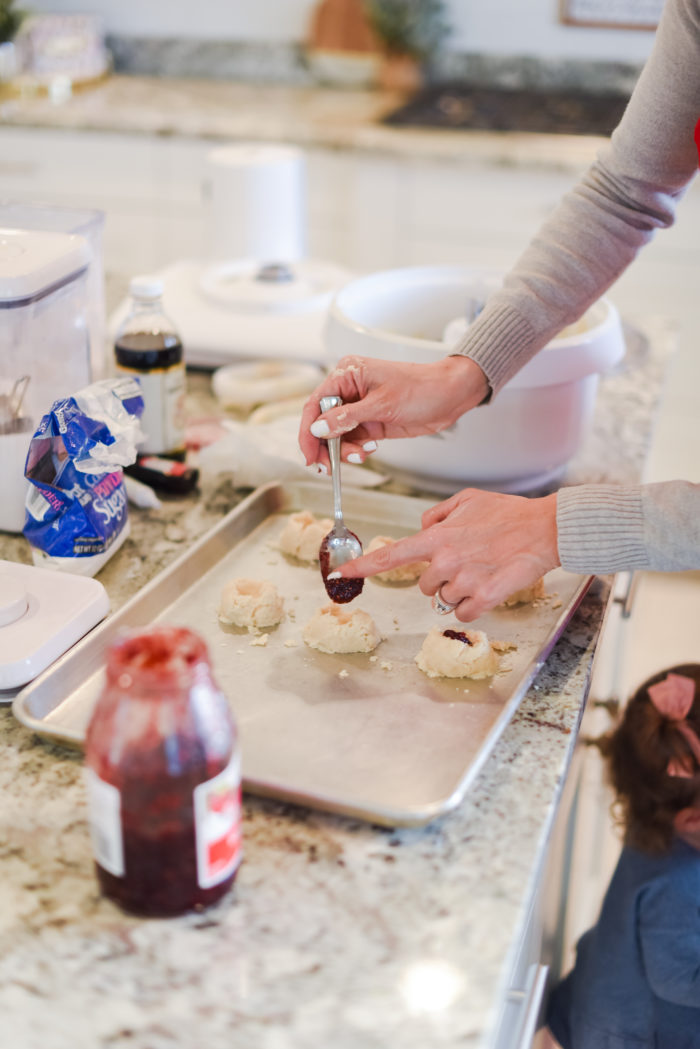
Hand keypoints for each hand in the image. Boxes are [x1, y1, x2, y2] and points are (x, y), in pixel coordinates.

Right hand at [298, 354, 488, 469]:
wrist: (451, 396)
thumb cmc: (422, 388)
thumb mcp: (382, 404)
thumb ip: (347, 418)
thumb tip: (318, 428)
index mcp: (347, 374)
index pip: (315, 404)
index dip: (308, 431)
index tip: (309, 455)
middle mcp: (349, 390)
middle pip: (322, 422)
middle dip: (324, 446)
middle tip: (327, 467)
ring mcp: (360, 407)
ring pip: (337, 435)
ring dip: (343, 451)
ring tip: (360, 457)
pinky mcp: (371, 422)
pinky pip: (353, 441)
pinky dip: (356, 451)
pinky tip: (369, 451)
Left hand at [332, 488, 560, 621]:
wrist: (546, 529)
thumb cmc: (510, 513)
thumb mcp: (467, 500)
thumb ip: (438, 514)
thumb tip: (423, 527)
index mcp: (436, 537)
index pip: (390, 555)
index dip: (362, 566)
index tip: (340, 574)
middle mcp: (445, 560)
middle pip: (424, 585)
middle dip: (441, 577)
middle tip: (468, 561)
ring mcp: (464, 580)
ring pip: (446, 599)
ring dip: (461, 590)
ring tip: (484, 569)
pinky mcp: (485, 597)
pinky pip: (466, 612)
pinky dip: (476, 604)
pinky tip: (491, 586)